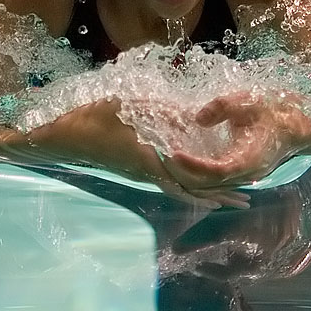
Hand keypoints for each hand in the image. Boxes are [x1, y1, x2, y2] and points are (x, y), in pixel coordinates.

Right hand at [40, 99, 248, 209]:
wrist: (65, 137)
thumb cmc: (93, 120)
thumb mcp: (129, 109)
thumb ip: (158, 113)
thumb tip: (189, 117)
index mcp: (149, 160)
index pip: (187, 178)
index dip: (214, 184)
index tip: (237, 188)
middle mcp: (148, 174)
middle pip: (190, 190)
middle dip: (219, 195)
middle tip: (245, 201)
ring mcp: (142, 175)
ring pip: (180, 190)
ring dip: (205, 194)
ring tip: (228, 201)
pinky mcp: (137, 171)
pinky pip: (166, 184)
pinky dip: (186, 189)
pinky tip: (195, 190)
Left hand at [160, 92, 310, 188]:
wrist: (299, 126)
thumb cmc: (275, 111)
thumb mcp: (248, 102)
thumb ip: (222, 107)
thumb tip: (198, 118)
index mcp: (249, 160)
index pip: (216, 170)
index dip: (193, 164)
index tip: (173, 152)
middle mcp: (246, 174)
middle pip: (209, 183)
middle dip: (183, 171)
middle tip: (161, 154)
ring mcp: (244, 176)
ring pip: (211, 185)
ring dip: (188, 174)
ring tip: (166, 157)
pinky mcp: (240, 173)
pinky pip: (216, 179)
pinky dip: (198, 172)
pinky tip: (183, 160)